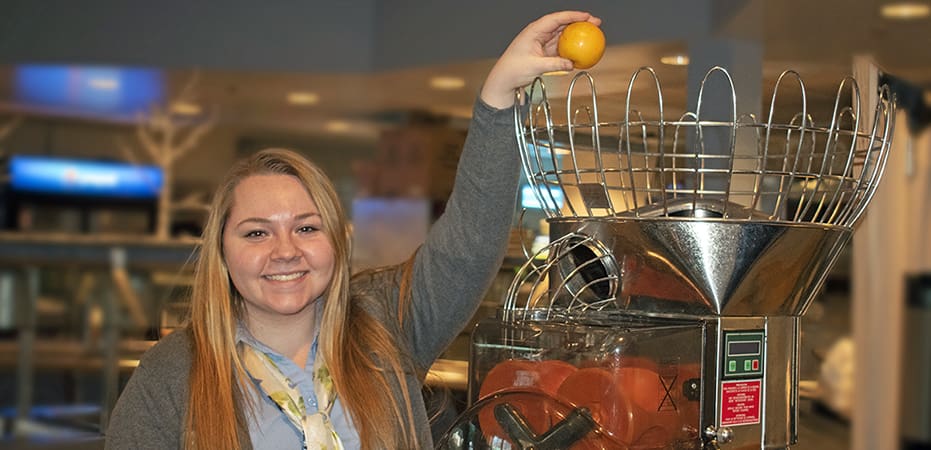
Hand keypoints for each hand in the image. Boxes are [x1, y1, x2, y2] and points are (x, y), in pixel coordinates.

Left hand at [480, 11, 601, 108]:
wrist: (504, 80)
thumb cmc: (513, 70)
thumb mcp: (535, 66)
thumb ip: (554, 64)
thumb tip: (571, 64)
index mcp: (534, 31)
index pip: (556, 19)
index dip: (572, 16)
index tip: (587, 16)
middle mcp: (539, 34)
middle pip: (562, 24)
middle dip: (580, 22)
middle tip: (596, 23)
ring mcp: (542, 43)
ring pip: (563, 35)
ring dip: (578, 35)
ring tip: (593, 35)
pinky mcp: (545, 52)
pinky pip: (561, 48)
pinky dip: (571, 48)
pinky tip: (582, 51)